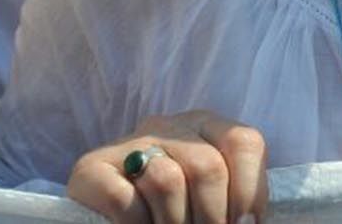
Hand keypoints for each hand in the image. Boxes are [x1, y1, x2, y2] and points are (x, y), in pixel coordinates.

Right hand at [69, 111, 269, 223]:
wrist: (109, 215)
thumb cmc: (175, 210)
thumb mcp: (209, 196)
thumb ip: (232, 200)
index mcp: (205, 127)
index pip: (243, 142)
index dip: (249, 190)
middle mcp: (167, 126)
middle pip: (206, 165)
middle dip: (213, 216)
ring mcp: (128, 143)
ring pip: (168, 181)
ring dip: (175, 223)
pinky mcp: (92, 168)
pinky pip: (126, 200)